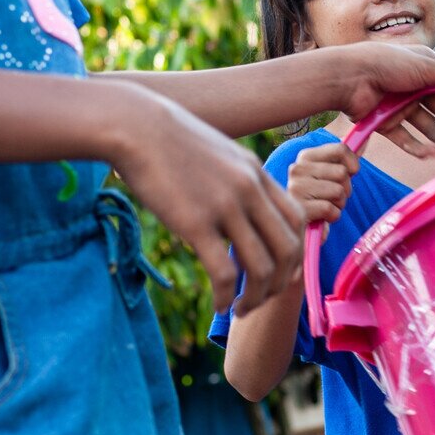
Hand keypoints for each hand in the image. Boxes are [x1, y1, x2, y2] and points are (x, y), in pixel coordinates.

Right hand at [110, 90, 304, 314]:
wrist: (136, 126)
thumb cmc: (170, 140)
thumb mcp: (219, 152)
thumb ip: (238, 178)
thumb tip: (243, 203)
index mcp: (257, 174)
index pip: (298, 220)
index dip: (297, 252)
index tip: (283, 272)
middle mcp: (250, 191)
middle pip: (288, 249)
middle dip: (282, 283)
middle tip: (264, 298)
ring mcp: (225, 207)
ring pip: (260, 268)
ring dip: (256, 297)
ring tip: (240, 309)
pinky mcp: (195, 223)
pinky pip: (224, 272)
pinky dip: (226, 296)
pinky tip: (219, 304)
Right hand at [288, 142, 358, 225]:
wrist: (301, 225)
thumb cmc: (320, 197)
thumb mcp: (330, 174)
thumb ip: (345, 158)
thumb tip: (364, 140)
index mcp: (306, 156)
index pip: (340, 148)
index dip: (353, 163)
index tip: (351, 174)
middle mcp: (297, 168)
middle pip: (342, 173)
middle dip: (345, 189)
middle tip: (333, 196)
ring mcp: (296, 188)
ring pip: (338, 191)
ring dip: (339, 204)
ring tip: (327, 205)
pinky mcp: (299, 208)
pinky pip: (331, 210)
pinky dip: (333, 216)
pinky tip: (322, 217)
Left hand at [332, 43, 434, 156]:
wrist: (349, 77)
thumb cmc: (387, 64)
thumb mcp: (427, 67)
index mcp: (426, 67)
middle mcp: (414, 86)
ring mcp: (400, 105)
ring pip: (425, 125)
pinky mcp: (386, 122)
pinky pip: (405, 138)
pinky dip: (417, 147)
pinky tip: (428, 154)